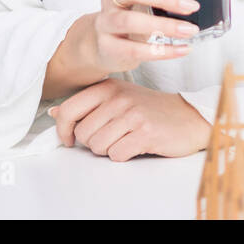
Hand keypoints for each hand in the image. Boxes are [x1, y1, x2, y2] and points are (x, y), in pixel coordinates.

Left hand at [48, 78, 211, 159]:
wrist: (188, 117)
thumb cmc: (151, 109)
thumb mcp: (118, 98)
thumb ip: (87, 105)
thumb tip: (55, 113)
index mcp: (108, 87)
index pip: (69, 110)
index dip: (63, 130)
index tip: (69, 139)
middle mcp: (118, 97)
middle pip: (83, 133)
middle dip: (93, 142)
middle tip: (111, 137)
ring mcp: (132, 114)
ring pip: (98, 146)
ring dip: (109, 150)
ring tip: (125, 139)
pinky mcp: (145, 132)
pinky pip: (116, 155)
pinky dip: (123, 155)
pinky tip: (136, 145)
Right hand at [89, 0, 202, 75]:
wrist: (102, 46)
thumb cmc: (130, 15)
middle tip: (190, 5)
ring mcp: (106, 24)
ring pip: (129, 21)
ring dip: (165, 25)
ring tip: (189, 30)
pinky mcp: (109, 48)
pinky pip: (134, 50)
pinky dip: (162, 51)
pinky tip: (182, 49)